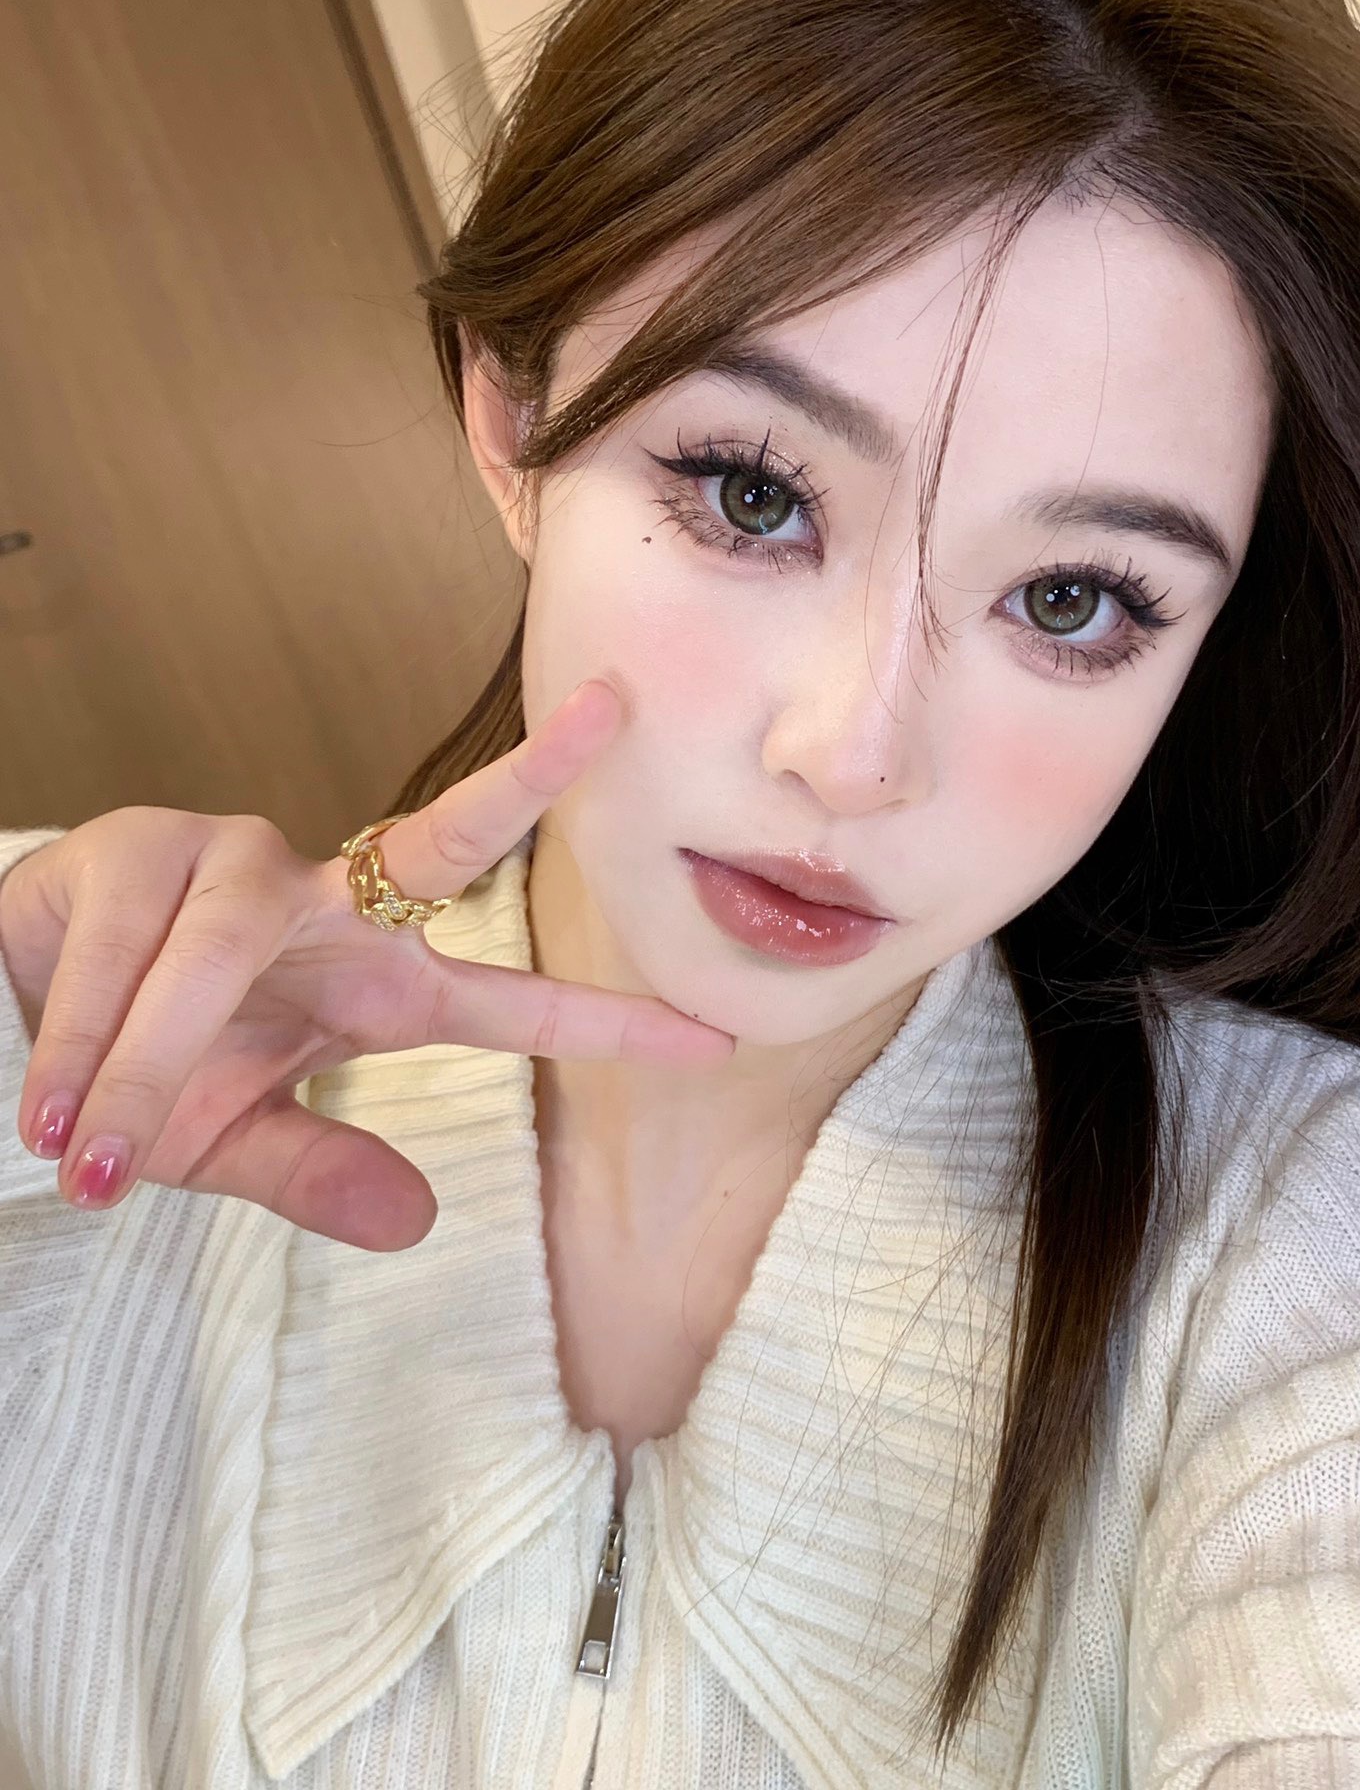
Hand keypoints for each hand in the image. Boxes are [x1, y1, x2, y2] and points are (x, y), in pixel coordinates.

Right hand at [0, 678, 733, 1249]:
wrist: (6, 1024)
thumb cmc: (137, 1081)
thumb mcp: (227, 1145)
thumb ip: (315, 1174)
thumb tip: (421, 1224)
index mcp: (373, 985)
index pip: (508, 1000)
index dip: (606, 1023)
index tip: (713, 1042)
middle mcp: (324, 903)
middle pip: (440, 838)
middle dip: (530, 777)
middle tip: (613, 710)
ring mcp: (235, 863)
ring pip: (220, 947)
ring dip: (148, 1059)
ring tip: (91, 1155)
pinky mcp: (134, 848)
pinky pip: (122, 950)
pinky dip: (84, 1040)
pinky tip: (51, 1107)